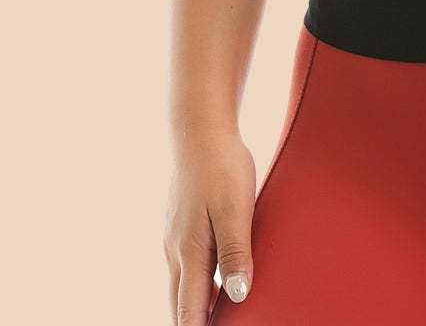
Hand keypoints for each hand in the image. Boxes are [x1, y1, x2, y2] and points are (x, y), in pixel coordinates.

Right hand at [164, 126, 256, 321]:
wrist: (199, 129)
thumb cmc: (222, 166)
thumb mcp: (236, 209)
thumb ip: (236, 253)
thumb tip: (238, 296)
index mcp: (191, 252)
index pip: (189, 308)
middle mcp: (176, 249)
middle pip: (180, 301)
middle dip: (191, 322)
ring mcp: (175, 235)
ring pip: (181, 282)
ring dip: (193, 303)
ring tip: (211, 317)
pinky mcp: (180, 222)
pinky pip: (184, 262)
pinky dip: (195, 281)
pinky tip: (210, 279)